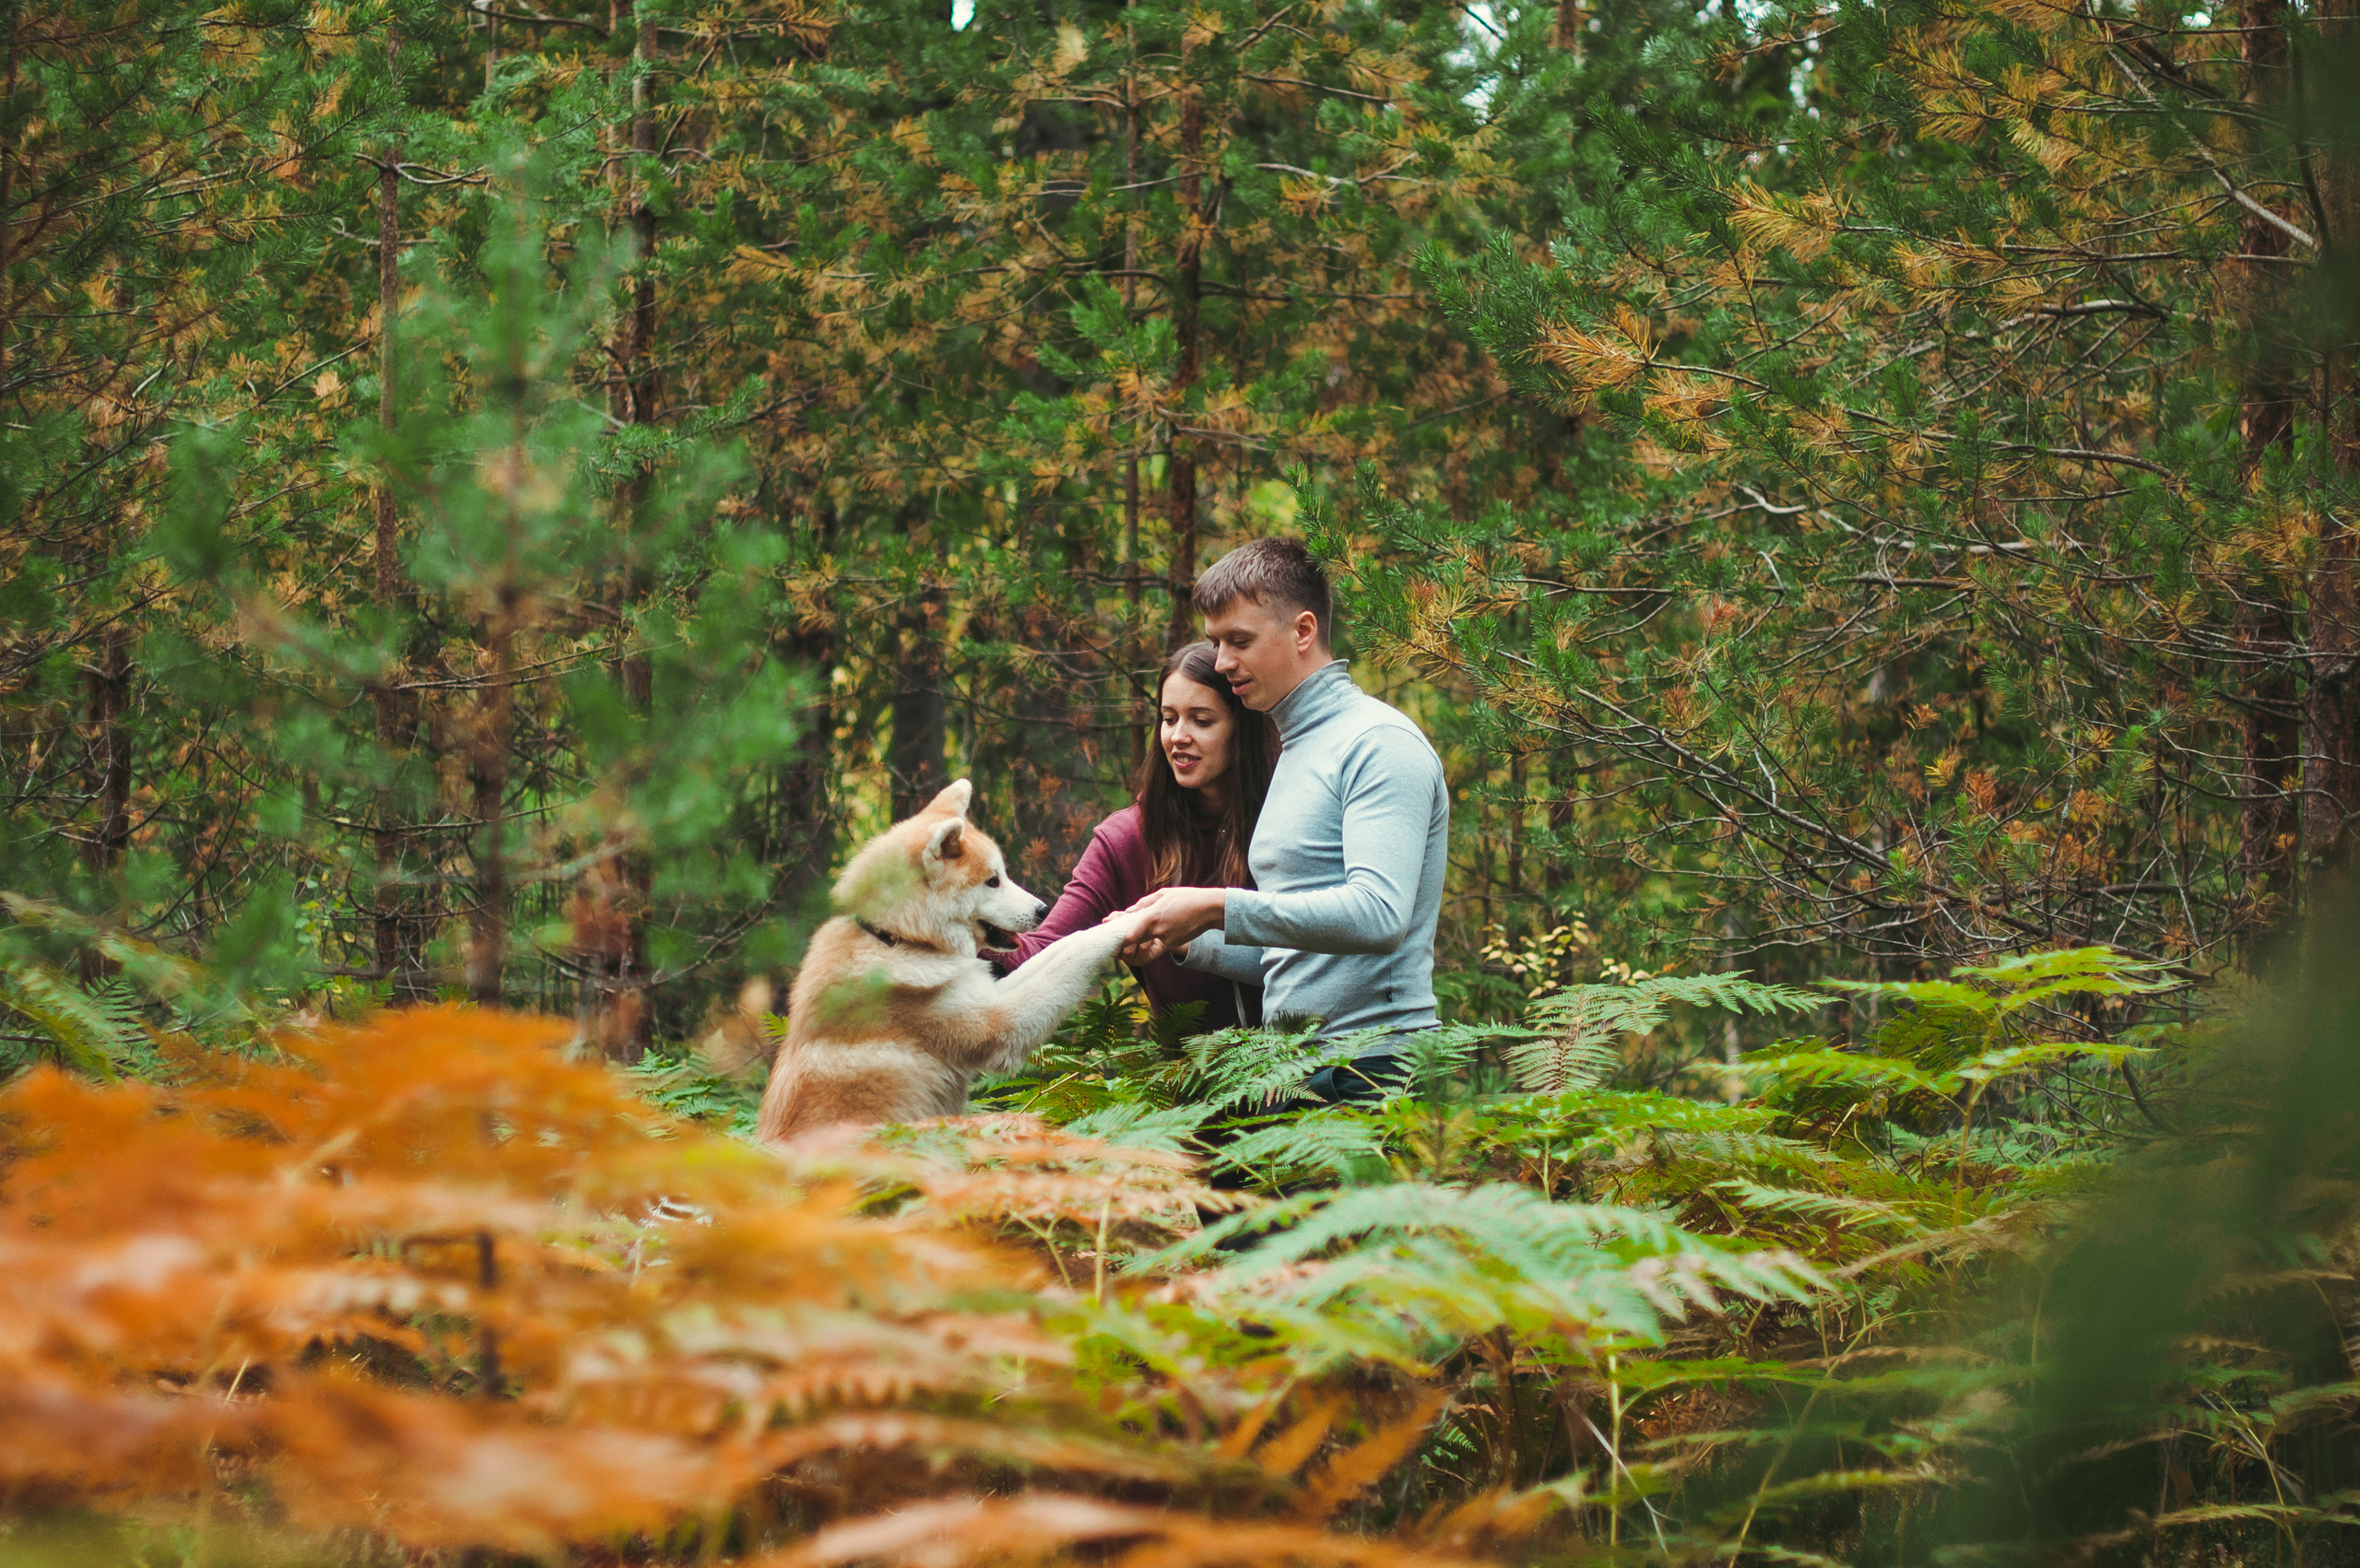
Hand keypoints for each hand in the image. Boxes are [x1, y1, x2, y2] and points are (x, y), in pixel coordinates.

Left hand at [1111, 886, 1225, 964]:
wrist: (1210, 909)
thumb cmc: (1187, 897)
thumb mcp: (1163, 894)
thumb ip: (1144, 904)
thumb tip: (1129, 912)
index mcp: (1153, 915)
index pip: (1130, 934)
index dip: (1119, 939)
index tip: (1112, 934)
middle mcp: (1158, 930)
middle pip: (1134, 944)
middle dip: (1122, 948)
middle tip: (1113, 946)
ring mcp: (1166, 939)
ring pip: (1143, 951)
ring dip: (1133, 952)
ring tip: (1124, 949)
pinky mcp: (1173, 944)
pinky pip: (1155, 949)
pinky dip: (1145, 949)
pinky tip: (1139, 944)